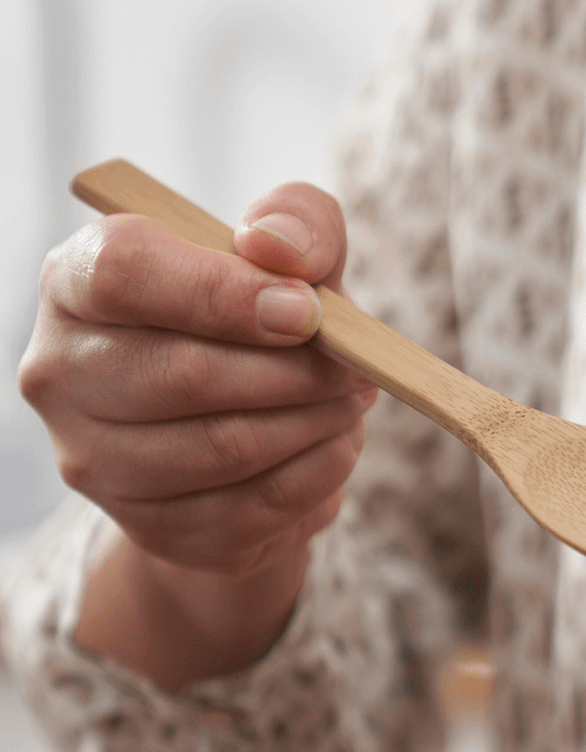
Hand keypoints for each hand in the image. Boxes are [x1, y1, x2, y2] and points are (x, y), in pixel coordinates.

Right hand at [21, 184, 377, 685]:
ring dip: (315, 423)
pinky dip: (317, 473)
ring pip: (226, 448)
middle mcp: (64, 375)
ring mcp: (99, 463)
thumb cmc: (261, 320)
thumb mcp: (289, 254)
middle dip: (296, 372)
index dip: (224, 294)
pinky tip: (335, 445)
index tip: (306, 310)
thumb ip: (298, 222)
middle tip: (357, 367)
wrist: (247, 426)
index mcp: (78, 282)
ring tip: (351, 401)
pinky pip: (254, 507)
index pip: (125, 275)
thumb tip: (280, 248)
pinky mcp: (154, 529)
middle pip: (186, 375)